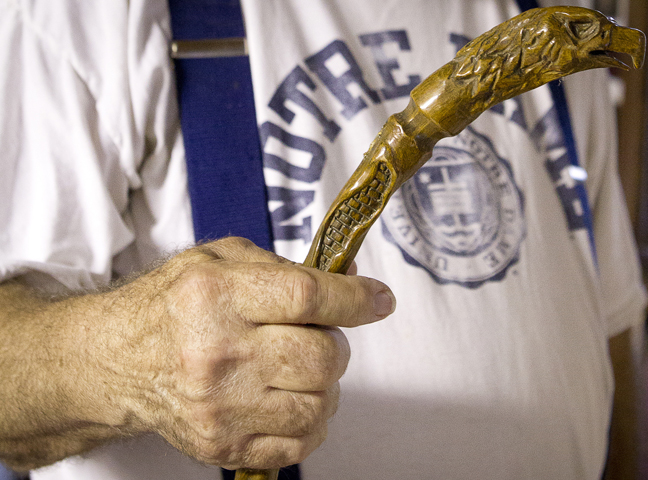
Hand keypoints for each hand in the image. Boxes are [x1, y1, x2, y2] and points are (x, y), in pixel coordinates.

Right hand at [24, 237, 394, 469]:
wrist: (116, 361)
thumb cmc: (172, 305)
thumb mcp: (220, 260)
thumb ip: (286, 267)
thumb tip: (353, 277)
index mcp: (216, 295)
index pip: (307, 297)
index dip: (355, 299)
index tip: (379, 300)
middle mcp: (216, 352)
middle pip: (321, 357)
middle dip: (336, 346)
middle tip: (319, 338)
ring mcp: (219, 406)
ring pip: (319, 404)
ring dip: (325, 386)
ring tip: (300, 371)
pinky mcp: (222, 444)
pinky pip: (300, 444)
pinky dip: (310, 422)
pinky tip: (289, 400)